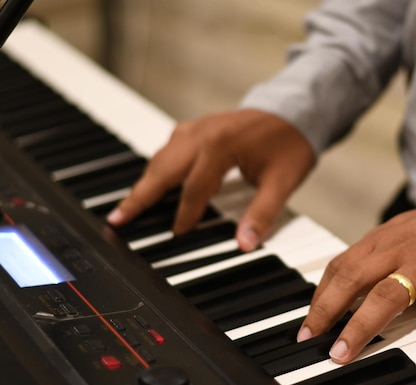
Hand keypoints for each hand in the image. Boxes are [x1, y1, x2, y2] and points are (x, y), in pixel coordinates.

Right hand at [106, 109, 315, 250]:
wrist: (296, 110)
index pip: (193, 189)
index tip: (178, 234)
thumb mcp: (282, 182)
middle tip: (118, 219)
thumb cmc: (290, 143)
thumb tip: (245, 243)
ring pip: (162, 157)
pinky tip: (154, 179)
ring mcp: (199, 127)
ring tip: (128, 206)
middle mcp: (202, 134)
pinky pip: (170, 148)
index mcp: (220, 146)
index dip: (185, 215)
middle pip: (163, 169)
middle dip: (139, 196)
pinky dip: (158, 166)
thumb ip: (262, 213)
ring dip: (145, 181)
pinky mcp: (200, 127)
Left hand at [297, 197, 415, 377]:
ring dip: (361, 327)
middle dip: (327, 310)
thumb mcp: (398, 231)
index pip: (340, 266)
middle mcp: (399, 251)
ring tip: (344, 354)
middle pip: (353, 279)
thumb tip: (344, 279)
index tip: (309, 321)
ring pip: (388, 296)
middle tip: (311, 338)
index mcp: (382, 240)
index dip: (320, 295)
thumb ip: (373, 253)